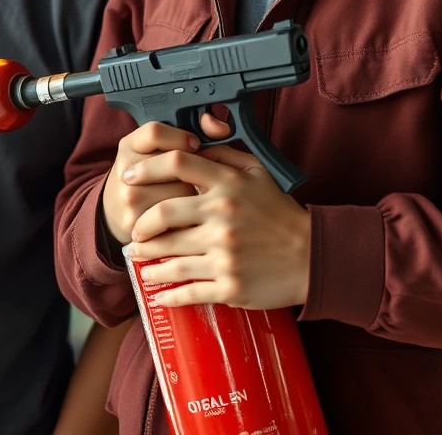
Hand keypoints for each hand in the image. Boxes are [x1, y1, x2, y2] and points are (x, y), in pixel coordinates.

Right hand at [101, 122, 202, 245]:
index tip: (194, 144)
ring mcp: (131, 197)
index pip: (155, 132)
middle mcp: (126, 170)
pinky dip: (189, 214)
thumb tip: (222, 128)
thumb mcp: (154, 149)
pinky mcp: (140, 223)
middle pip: (175, 163)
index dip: (180, 136)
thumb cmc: (146, 176)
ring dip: (193, 192)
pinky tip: (185, 213)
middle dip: (191, 169)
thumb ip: (188, 132)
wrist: (116, 212)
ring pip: (181, 190)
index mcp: (129, 146)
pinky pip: (179, 216)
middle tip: (192, 175)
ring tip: (188, 195)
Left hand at [125, 141, 310, 309]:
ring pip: (170, 257)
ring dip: (148, 261)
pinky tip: (158, 293)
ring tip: (138, 261)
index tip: (130, 177)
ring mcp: (224, 253)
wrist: (310, 256)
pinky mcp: (229, 285)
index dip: (147, 168)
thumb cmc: (280, 212)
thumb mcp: (257, 172)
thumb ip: (223, 155)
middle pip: (162, 214)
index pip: (177, 163)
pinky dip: (168, 295)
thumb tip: (192, 147)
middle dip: (141, 226)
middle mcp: (222, 216)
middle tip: (133, 232)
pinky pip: (188, 290)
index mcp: (228, 184)